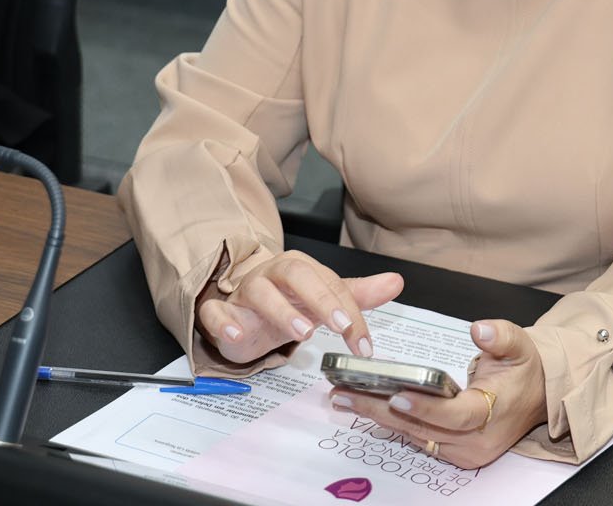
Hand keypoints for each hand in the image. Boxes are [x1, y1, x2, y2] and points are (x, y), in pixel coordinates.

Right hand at [196, 250, 403, 364]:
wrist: (242, 313)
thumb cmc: (286, 304)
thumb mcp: (323, 301)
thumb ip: (358, 294)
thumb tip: (396, 282)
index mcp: (302, 268)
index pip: (332, 284)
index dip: (351, 312)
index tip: (364, 344)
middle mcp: (273, 274)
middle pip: (297, 273)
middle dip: (321, 298)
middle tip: (340, 325)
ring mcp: (245, 291)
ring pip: (260, 291)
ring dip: (282, 311)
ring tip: (303, 334)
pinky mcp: (220, 312)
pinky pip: (216, 312)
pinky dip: (223, 322)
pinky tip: (237, 335)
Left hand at [332, 319, 548, 468]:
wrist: (536, 397)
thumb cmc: (524, 370)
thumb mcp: (519, 344)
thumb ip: (500, 336)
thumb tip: (479, 329)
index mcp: (491, 415)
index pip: (455, 416)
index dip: (425, 407)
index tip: (397, 394)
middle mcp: (473, 441)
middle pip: (422, 428)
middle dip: (381, 410)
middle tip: (345, 393)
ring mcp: (461, 451)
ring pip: (413, 435)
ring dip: (377, 417)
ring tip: (343, 397)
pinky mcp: (450, 452)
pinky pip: (416, 437)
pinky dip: (389, 421)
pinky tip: (364, 406)